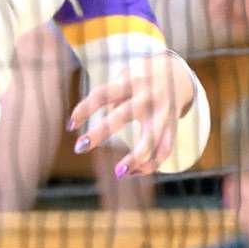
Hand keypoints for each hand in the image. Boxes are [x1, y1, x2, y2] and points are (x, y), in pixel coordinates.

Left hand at [69, 51, 193, 178]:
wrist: (178, 74)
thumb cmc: (139, 79)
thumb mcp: (125, 77)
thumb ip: (106, 97)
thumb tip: (76, 123)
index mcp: (133, 81)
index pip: (103, 94)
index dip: (84, 109)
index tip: (70, 126)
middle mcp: (148, 97)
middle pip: (123, 115)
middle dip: (100, 132)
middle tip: (79, 148)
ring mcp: (163, 113)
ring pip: (151, 139)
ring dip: (135, 158)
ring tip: (118, 174)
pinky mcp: (172, 127)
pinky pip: (164, 150)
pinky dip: (150, 165)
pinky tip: (132, 173)